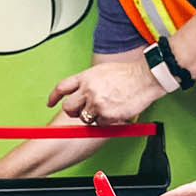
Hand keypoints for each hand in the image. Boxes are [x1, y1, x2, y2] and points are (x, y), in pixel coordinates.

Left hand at [47, 57, 162, 123]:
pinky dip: (107, 121)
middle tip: (84, 112)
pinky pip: (100, 124)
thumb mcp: (102, 71)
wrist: (145, 77)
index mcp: (86, 77)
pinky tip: (117, 111)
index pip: (62, 87)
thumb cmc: (128, 74)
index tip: (50, 103)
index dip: (54, 97)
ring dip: (93, 117)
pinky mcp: (106, 114)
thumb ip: (89, 82)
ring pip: (84, 118)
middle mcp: (88, 89)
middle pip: (68, 107)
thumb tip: (81, 93)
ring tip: (107, 109)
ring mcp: (96, 103)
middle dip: (74, 112)